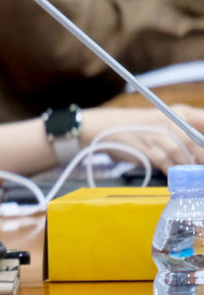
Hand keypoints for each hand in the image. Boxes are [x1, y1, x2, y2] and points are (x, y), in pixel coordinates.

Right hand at [80, 105, 203, 172]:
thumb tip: (200, 153)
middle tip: (200, 171)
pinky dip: (176, 177)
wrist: (101, 127)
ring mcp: (162, 136)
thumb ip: (183, 135)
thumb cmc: (131, 127)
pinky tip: (177, 182)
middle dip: (202, 160)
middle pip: (200, 144)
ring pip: (189, 158)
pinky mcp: (151, 151)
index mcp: (181, 112)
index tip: (203, 152)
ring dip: (192, 172)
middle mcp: (174, 122)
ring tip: (193, 179)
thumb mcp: (160, 123)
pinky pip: (172, 168)